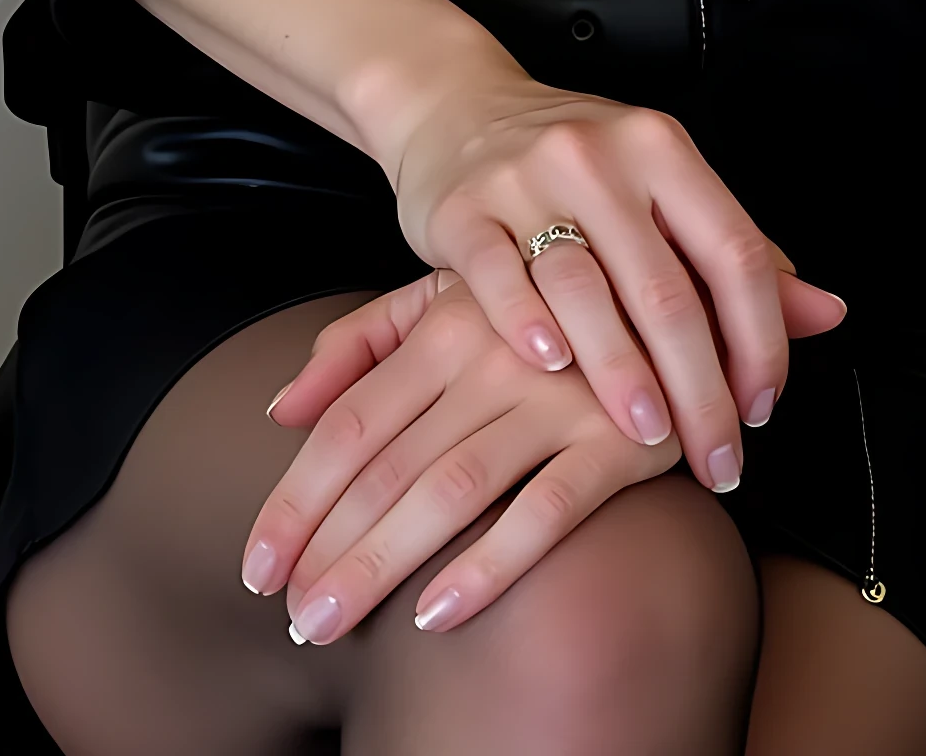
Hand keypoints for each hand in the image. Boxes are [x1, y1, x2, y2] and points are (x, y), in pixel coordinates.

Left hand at [241, 270, 688, 643]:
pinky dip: (490, 564)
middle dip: (327, 549)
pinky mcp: (622, 440)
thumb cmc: (534, 314)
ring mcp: (561, 396)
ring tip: (329, 624)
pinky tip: (435, 615)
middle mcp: (496, 353)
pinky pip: (547, 511)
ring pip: (451, 491)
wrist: (669, 302)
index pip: (349, 422)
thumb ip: (359, 344)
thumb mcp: (444, 300)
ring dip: (382, 565)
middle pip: (388, 465)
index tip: (256, 567)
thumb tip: (278, 409)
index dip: (295, 499)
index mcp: (446, 320)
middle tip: (290, 617)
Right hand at [385, 72, 847, 495]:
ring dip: (622, 375)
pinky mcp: (463, 209)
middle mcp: (599, 157)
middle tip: (714, 456)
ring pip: (586, 290)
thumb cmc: (577, 164)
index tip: (764, 408)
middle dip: (699, 389)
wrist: (456, 106)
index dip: (761, 340)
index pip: (733, 252)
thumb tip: (829, 314)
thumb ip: (739, 254)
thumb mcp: (663, 187)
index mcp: (662, 149)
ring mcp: (525, 180)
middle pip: (665, 288)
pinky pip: (500, 277)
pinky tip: (552, 370)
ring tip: (647, 436)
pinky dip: (528, 327)